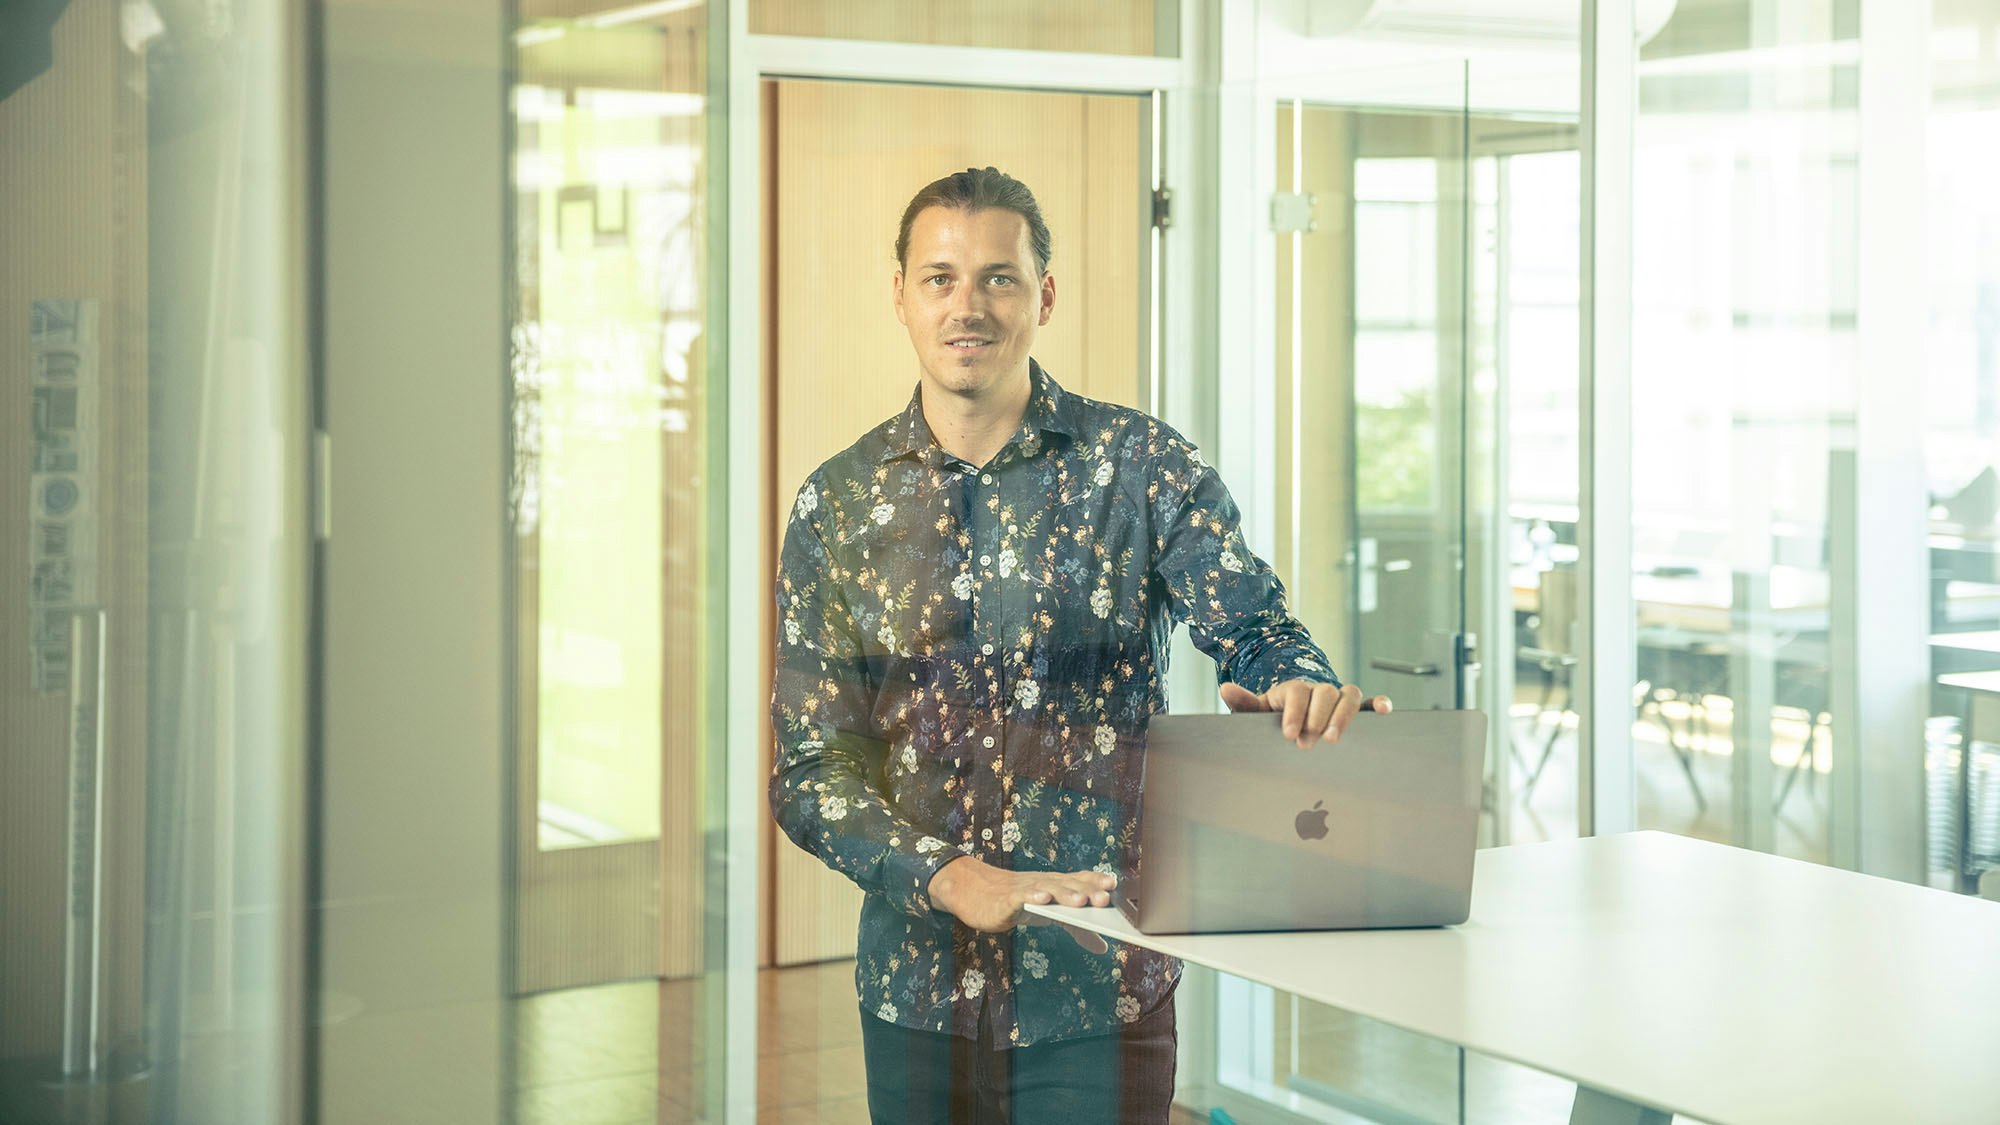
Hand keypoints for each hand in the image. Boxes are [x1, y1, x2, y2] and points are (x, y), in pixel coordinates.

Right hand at [927, 856, 1114, 952]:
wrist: (973, 892)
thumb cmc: (1015, 902)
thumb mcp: (1049, 915)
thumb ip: (1076, 929)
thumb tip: (1102, 947)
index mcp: (1055, 885)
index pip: (1079, 879)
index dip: (1096, 881)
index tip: (1115, 884)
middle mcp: (1043, 883)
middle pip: (1068, 885)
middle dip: (1087, 891)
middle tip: (1105, 898)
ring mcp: (1025, 889)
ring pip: (1048, 889)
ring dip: (1064, 894)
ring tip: (1080, 902)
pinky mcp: (1007, 899)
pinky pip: (1021, 896)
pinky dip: (1031, 896)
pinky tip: (1042, 900)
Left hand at [1219, 680, 1391, 749]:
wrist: (1290, 716)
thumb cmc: (1273, 717)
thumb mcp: (1256, 711)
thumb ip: (1244, 702)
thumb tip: (1225, 688)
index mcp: (1293, 688)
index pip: (1297, 691)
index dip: (1293, 711)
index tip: (1288, 734)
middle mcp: (1318, 689)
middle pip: (1325, 692)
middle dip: (1318, 717)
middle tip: (1308, 742)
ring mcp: (1337, 697)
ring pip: (1348, 695)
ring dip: (1344, 715)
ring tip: (1334, 739)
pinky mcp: (1354, 709)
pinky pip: (1369, 703)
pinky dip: (1378, 704)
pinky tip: (1385, 711)